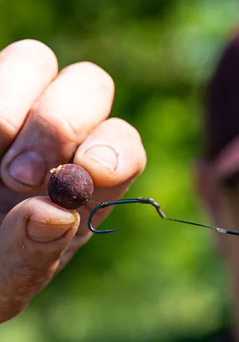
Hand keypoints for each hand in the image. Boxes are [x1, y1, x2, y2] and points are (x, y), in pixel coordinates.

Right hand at [0, 40, 145, 322]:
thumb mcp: (2, 281)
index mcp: (85, 184)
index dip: (113, 150)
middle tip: (19, 175)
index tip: (87, 173)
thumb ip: (29, 256)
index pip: (124, 145)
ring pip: (37, 59)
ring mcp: (13, 107)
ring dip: (10, 103)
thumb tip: (53, 215)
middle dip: (60, 122)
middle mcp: (58, 138)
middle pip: (92, 85)